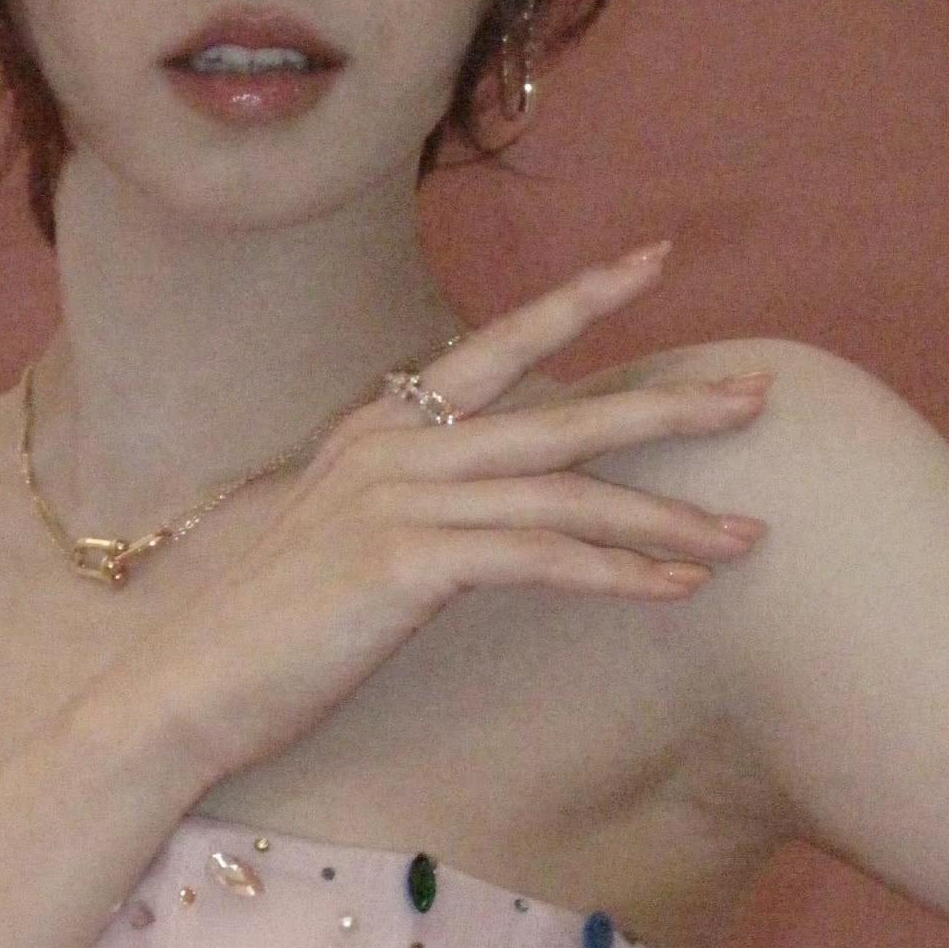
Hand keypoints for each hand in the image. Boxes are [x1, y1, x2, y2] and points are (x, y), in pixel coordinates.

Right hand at [152, 241, 774, 788]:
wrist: (190, 687)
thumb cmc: (275, 625)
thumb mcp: (348, 533)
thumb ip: (418, 494)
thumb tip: (493, 488)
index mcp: (383, 424)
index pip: (498, 344)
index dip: (580, 299)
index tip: (653, 260)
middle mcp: (396, 445)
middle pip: (560, 410)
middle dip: (668, 404)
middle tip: (758, 396)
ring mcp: (401, 499)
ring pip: (565, 489)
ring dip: (666, 516)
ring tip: (745, 536)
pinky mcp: (407, 563)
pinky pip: (539, 557)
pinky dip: (616, 570)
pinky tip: (674, 588)